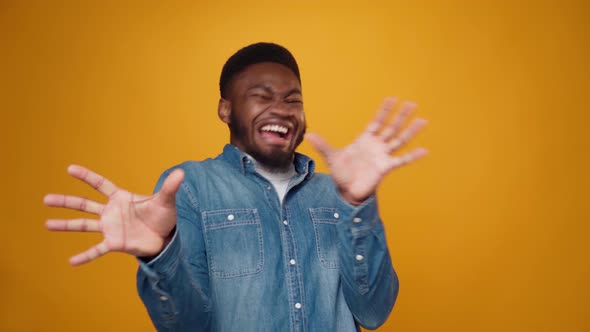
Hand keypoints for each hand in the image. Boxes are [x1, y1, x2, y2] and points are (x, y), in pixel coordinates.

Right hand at [44, 165, 183, 265]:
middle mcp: (111, 212)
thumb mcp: (166, 201)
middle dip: (66, 202)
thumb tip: (181, 172)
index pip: (101, 184)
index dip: (86, 177)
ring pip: (84, 225)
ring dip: (66, 225)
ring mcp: (110, 228)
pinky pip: (96, 250)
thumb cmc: (163, 216)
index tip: (69, 169)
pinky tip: (71, 261)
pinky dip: (85, 256)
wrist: (165, 238)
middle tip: (46, 199)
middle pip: (85, 205)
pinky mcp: (114, 243)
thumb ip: (170, 187)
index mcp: (121, 198)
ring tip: (48, 224)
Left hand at [306, 97, 427, 204]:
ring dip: (411, 130)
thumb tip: (308, 135)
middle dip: (401, 116)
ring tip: (424, 120)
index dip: (384, 111)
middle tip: (412, 103)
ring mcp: (382, 156)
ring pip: (399, 140)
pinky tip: (424, 150)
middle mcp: (376, 146)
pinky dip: (413, 156)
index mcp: (365, 140)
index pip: (377, 121)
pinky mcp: (385, 168)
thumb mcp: (331, 157)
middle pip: (392, 127)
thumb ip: (323, 145)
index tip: (392, 98)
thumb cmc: (341, 173)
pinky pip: (401, 160)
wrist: (346, 191)